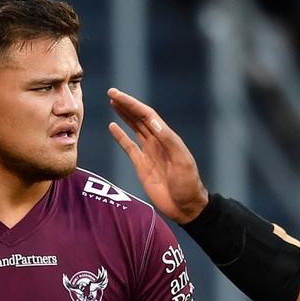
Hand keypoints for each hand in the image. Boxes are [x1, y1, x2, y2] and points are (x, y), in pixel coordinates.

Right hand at [107, 88, 208, 223]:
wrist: (186, 207)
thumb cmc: (188, 184)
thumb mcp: (181, 161)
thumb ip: (168, 141)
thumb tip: (152, 121)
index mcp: (167, 138)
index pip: (146, 115)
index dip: (131, 104)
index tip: (116, 95)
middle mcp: (157, 142)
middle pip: (139, 119)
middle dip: (126, 105)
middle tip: (111, 93)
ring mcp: (149, 153)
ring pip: (134, 129)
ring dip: (124, 116)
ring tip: (113, 103)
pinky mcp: (142, 166)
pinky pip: (129, 147)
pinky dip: (120, 137)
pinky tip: (113, 127)